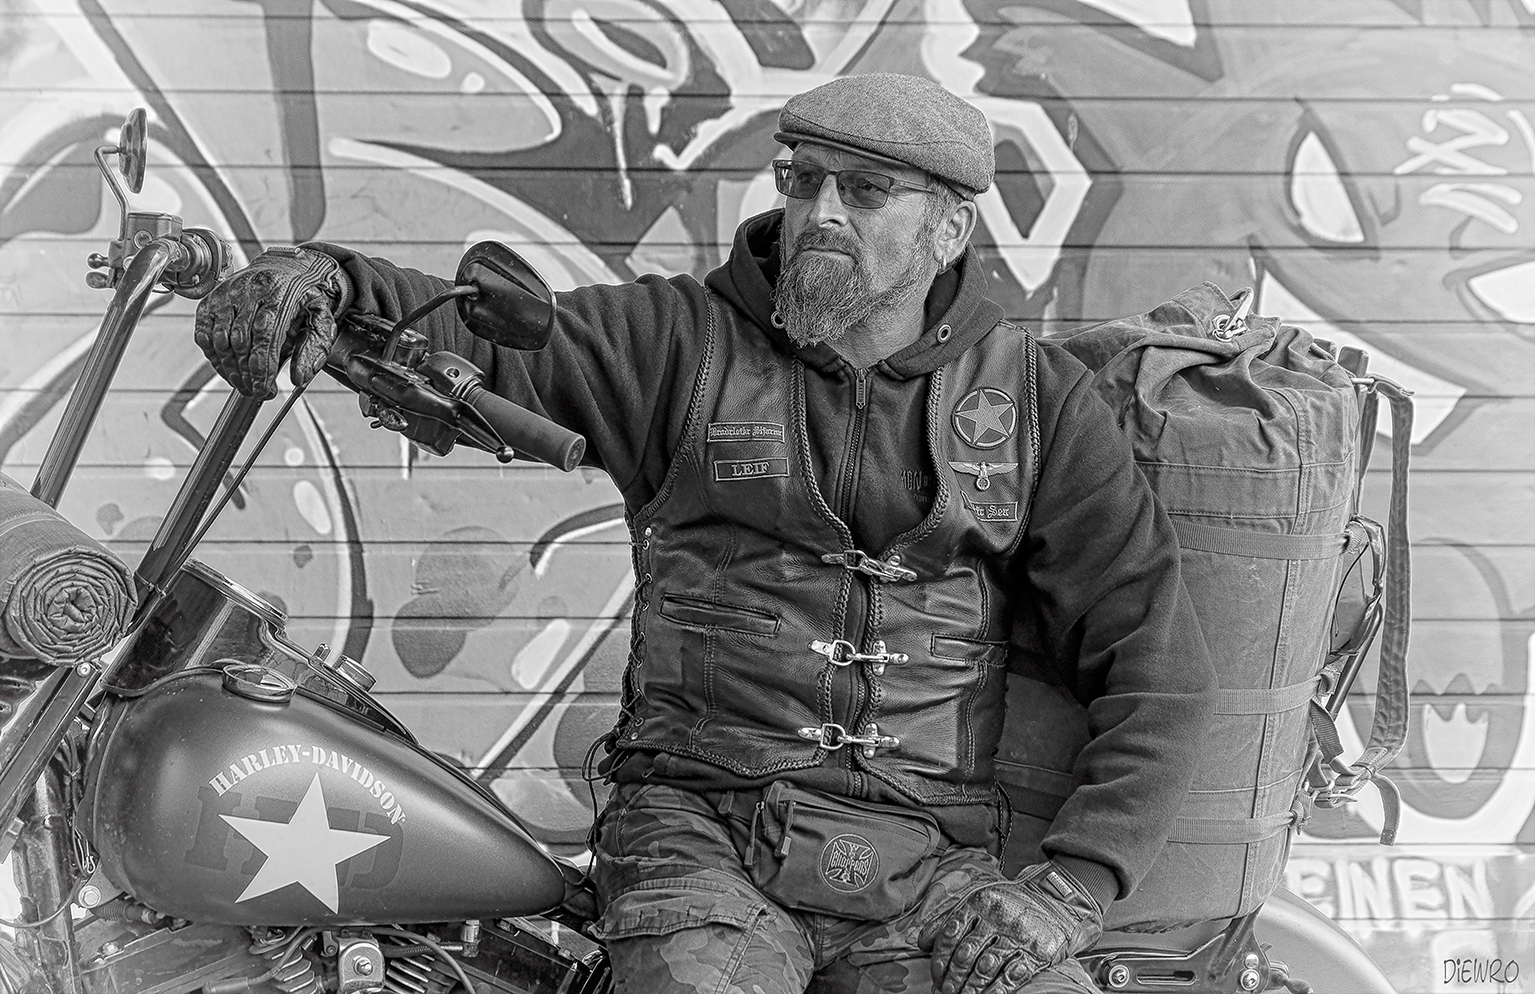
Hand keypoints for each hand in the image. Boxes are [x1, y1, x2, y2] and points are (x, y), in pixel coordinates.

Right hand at [194, 245, 346, 398]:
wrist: (286, 268)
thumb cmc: (304, 297)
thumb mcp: (321, 318)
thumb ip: (315, 349)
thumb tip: (298, 378)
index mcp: (279, 293)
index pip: (265, 336)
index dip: (262, 368)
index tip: (265, 391)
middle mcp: (249, 290)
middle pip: (240, 341)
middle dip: (247, 375)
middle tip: (257, 393)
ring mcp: (226, 294)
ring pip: (220, 340)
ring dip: (230, 370)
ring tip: (244, 385)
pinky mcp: (211, 300)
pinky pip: (204, 334)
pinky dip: (213, 356)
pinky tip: (227, 368)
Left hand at [923, 862, 1102, 993]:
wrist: (1058, 901)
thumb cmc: (1011, 903)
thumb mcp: (980, 900)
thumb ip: (951, 918)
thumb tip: (922, 942)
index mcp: (979, 902)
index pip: (950, 933)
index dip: (940, 958)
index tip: (936, 975)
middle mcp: (997, 917)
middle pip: (966, 954)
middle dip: (952, 978)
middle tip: (945, 993)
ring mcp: (1018, 935)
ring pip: (986, 968)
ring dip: (970, 988)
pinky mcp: (1037, 953)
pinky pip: (1011, 977)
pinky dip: (995, 992)